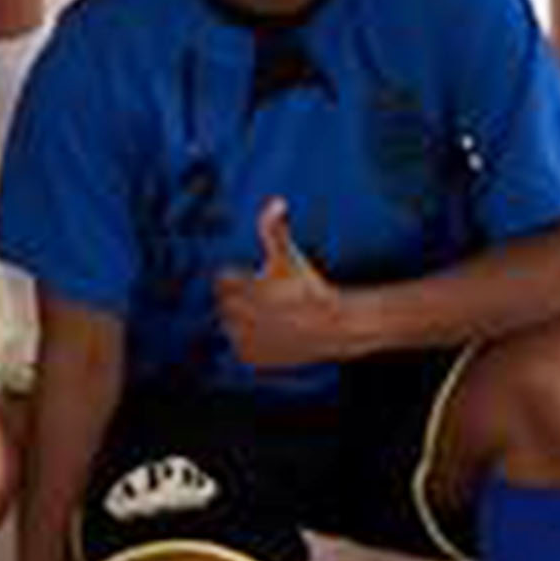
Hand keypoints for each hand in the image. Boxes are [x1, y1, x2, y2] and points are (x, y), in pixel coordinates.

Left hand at [213, 200, 369, 375]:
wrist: (337, 325)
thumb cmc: (311, 287)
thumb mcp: (291, 256)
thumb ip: (275, 229)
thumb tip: (275, 201)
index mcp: (248, 288)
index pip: (222, 280)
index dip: (236, 278)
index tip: (249, 278)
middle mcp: (246, 315)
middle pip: (223, 305)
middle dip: (237, 300)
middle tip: (259, 299)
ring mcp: (251, 339)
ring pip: (229, 328)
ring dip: (240, 322)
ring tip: (263, 317)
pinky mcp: (257, 358)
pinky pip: (239, 350)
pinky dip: (248, 343)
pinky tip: (266, 334)